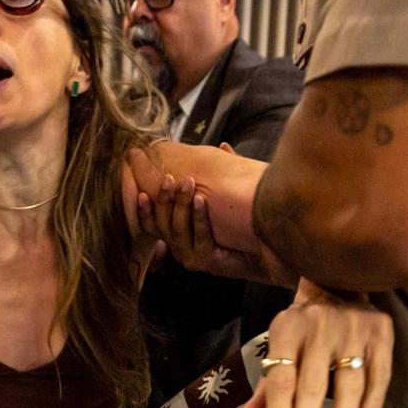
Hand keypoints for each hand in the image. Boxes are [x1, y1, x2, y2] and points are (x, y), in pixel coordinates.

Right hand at [128, 142, 295, 285]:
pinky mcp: (205, 262)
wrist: (266, 252)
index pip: (152, 223)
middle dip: (165, 198)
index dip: (144, 209)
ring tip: (187, 183)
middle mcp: (180, 247)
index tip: (142, 190)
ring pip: (177, 230)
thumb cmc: (245, 224)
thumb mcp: (227, 196)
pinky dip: (198, 218)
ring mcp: (190, 257)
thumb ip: (222, 173)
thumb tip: (223, 145)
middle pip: (162, 223)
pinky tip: (201, 200)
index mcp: (179, 234)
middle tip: (170, 177)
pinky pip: (198, 237)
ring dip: (180, 204)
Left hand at [238, 279, 393, 407]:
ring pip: (348, 384)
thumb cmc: (303, 326)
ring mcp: (353, 330)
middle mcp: (319, 329)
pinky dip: (372, 404)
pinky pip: (379, 375)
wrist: (339, 282)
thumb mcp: (279, 346)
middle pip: (312, 386)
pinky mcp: (381, 334)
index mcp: (287, 330)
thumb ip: (265, 387)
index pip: (280, 380)